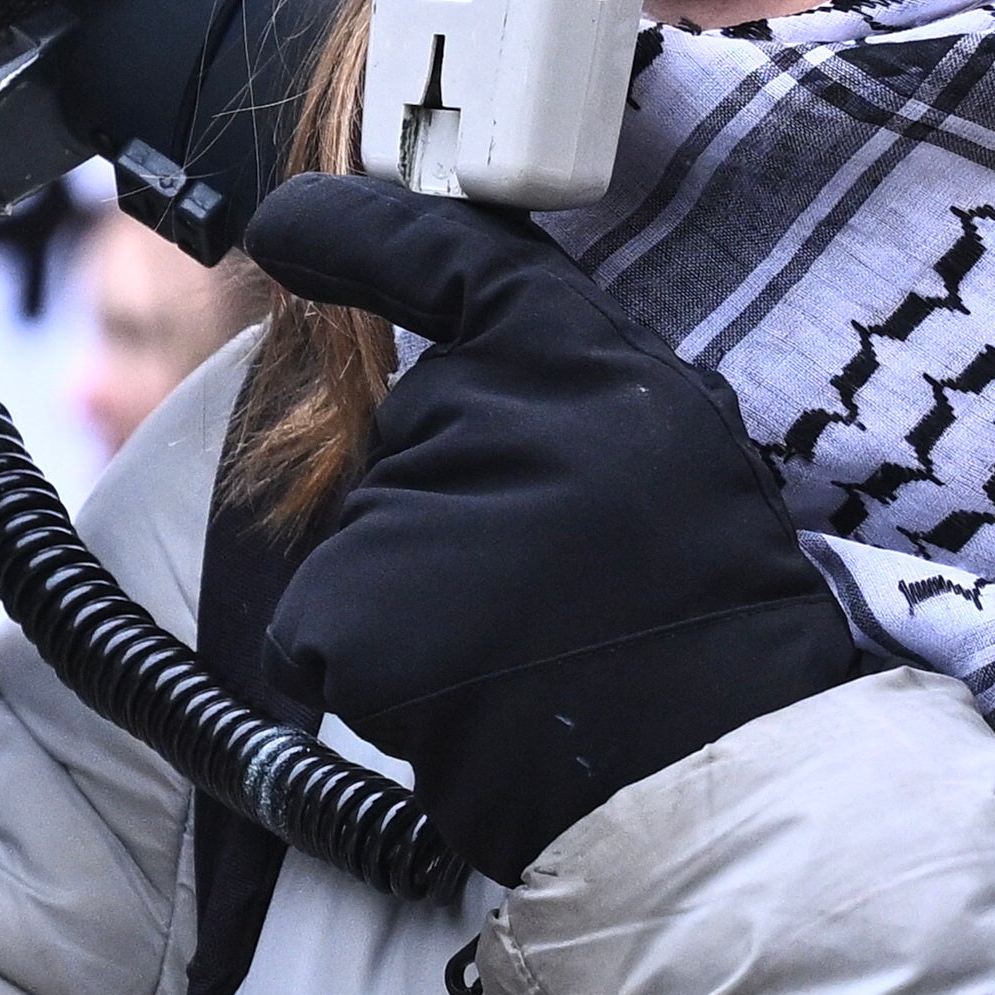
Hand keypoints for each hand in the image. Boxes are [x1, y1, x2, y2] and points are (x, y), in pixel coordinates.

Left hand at [240, 177, 873, 885]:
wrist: (706, 771)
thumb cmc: (706, 627)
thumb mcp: (671, 455)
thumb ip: (570, 405)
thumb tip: (464, 383)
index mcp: (580, 363)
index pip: (452, 257)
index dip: (359, 231)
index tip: (288, 223)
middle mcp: (487, 411)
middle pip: (412, 440)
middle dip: (450, 508)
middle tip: (545, 590)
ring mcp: (408, 508)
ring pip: (369, 542)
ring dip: (417, 600)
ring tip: (521, 655)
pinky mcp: (345, 607)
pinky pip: (319, 630)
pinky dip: (366, 674)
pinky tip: (459, 700)